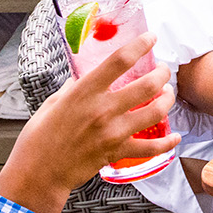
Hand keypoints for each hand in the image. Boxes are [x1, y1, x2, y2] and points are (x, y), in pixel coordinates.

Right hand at [0, 32, 179, 212]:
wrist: (37, 174)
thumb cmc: (38, 138)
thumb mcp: (52, 104)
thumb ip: (72, 88)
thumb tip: (82, 77)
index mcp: (84, 92)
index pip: (119, 61)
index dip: (140, 45)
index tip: (150, 37)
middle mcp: (103, 109)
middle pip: (147, 85)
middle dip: (162, 74)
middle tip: (163, 70)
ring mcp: (113, 132)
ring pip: (156, 112)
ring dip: (168, 100)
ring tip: (168, 95)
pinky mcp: (117, 152)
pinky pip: (151, 147)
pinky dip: (167, 143)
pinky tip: (174, 136)